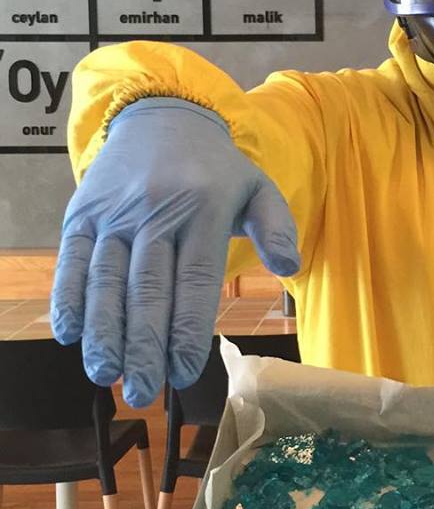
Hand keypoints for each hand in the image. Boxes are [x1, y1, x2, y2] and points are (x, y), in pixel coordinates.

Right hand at [51, 98, 298, 407]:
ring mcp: (114, 213)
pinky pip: (72, 260)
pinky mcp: (82, 213)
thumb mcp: (258, 187)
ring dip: (104, 333)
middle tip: (144, 391)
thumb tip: (290, 266)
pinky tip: (70, 336)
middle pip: (147, 290)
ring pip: (106, 281)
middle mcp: (155, 213)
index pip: (194, 282)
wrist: (159, 116)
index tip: (185, 373)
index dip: (187, 332)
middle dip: (144, 346)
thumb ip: (277, 227)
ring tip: (106, 375)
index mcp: (203, 210)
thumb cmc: (215, 168)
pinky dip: (68, 299)